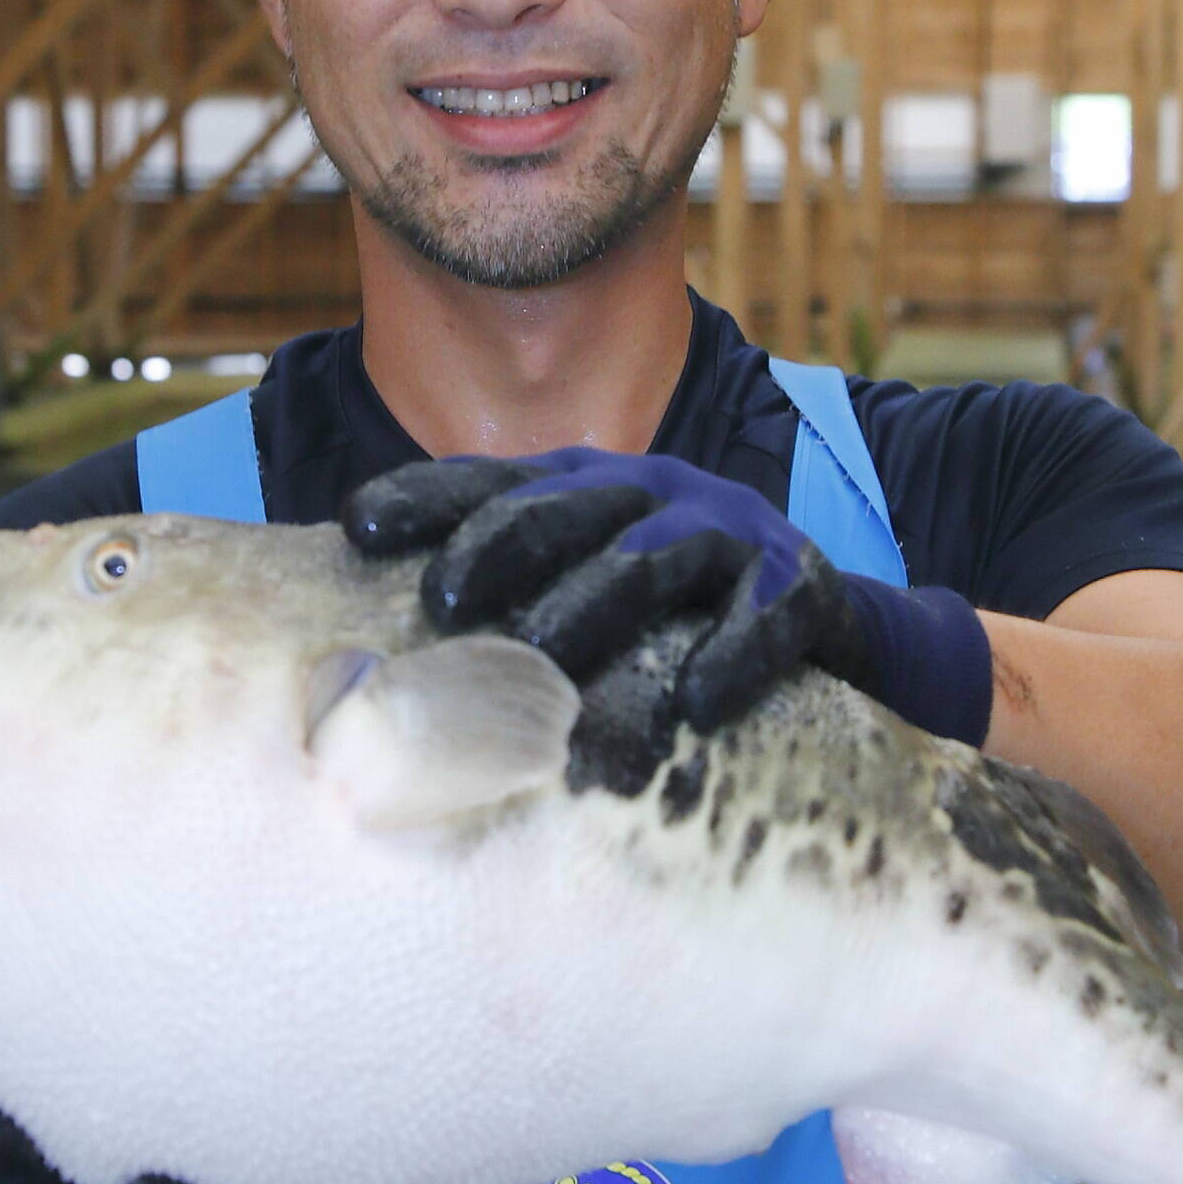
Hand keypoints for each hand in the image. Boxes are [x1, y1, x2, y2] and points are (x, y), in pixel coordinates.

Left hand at [344, 446, 869, 726]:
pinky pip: (763, 613)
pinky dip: (732, 655)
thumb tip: (380, 664)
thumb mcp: (590, 592)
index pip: (496, 482)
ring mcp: (727, 531)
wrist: (825, 625)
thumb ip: (511, 604)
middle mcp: (654, 492)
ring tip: (539, 658)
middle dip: (499, 546)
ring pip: (650, 557)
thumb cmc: (674, 621)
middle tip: (441, 601)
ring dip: (592, 605)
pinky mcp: (797, 582)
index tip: (357, 526)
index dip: (429, 497)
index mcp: (592, 487)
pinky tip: (698, 701)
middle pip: (566, 507)